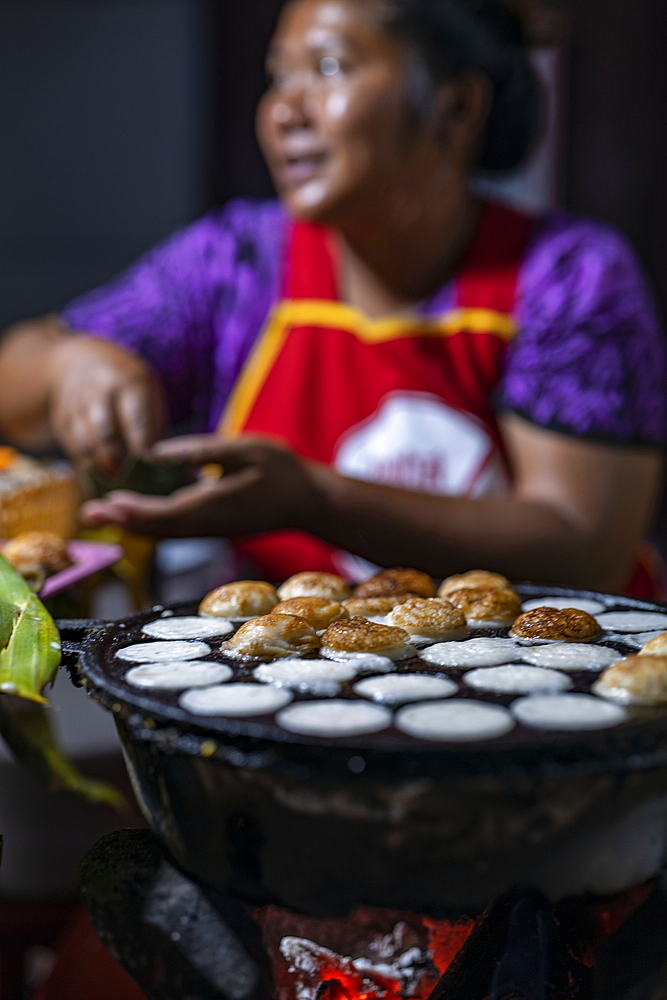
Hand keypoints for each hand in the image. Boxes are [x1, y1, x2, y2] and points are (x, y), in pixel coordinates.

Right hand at [49, 337, 167, 471]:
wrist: (82, 361)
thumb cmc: (128, 386)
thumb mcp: (148, 393)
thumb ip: (155, 427)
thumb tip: (166, 467)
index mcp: (128, 382)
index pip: (136, 420)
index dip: (143, 448)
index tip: (152, 469)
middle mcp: (98, 391)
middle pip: (106, 433)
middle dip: (118, 462)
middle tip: (131, 484)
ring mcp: (76, 404)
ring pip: (85, 443)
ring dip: (100, 468)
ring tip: (116, 485)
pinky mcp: (61, 418)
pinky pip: (73, 448)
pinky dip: (86, 467)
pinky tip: (100, 480)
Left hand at [79, 434, 319, 537]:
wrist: (310, 502)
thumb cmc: (282, 471)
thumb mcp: (246, 449)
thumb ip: (202, 450)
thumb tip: (157, 454)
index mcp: (212, 506)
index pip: (162, 514)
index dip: (131, 510)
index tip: (106, 502)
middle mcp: (208, 525)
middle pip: (155, 530)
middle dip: (121, 521)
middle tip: (89, 514)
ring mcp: (212, 531)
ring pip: (164, 535)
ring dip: (133, 525)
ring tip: (106, 515)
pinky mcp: (217, 529)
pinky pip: (176, 532)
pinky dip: (152, 526)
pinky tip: (140, 518)